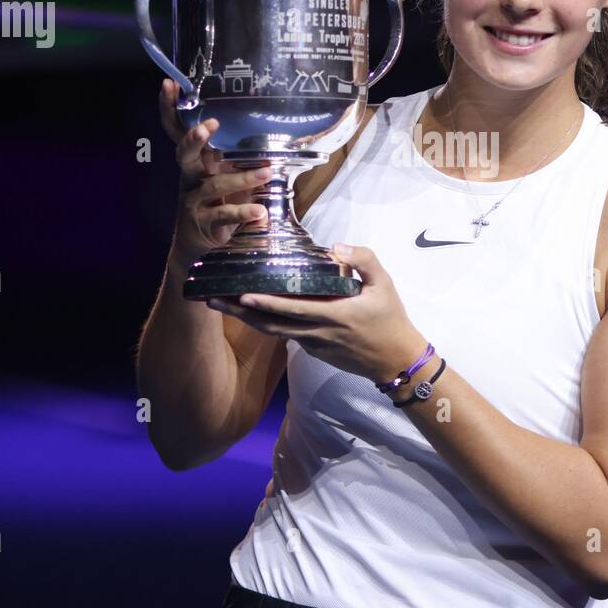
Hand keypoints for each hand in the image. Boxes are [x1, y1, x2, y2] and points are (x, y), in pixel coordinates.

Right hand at [158, 78, 271, 267]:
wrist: (198, 244)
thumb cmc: (216, 199)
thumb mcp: (221, 172)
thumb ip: (233, 152)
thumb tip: (268, 125)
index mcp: (194, 161)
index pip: (177, 130)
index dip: (169, 108)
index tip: (169, 85)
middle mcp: (190, 177)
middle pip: (184, 155)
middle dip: (194, 139)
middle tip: (209, 126)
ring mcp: (195, 201)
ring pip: (215, 186)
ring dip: (242, 179)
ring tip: (266, 172)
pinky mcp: (206, 223)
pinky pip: (225, 215)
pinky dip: (244, 213)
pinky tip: (260, 211)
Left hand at [206, 244, 426, 382]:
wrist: (396, 361)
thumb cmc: (391, 319)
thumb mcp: (385, 283)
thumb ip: (362, 260)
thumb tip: (335, 247)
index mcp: (334, 315)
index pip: (293, 309)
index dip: (266, 303)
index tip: (241, 294)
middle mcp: (317, 332)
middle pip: (271, 324)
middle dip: (240, 312)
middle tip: (212, 300)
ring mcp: (314, 344)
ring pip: (274, 331)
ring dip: (246, 319)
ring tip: (222, 305)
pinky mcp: (314, 351)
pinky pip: (286, 334)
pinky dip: (266, 323)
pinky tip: (252, 312)